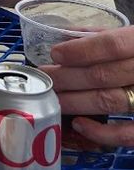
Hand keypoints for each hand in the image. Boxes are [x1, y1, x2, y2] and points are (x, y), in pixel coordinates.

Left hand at [45, 25, 133, 147]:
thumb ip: (108, 34)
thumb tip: (68, 34)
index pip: (114, 44)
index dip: (83, 50)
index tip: (56, 54)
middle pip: (105, 74)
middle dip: (69, 76)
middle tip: (45, 78)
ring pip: (111, 100)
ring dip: (76, 100)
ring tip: (54, 97)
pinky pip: (129, 134)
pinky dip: (102, 132)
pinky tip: (79, 124)